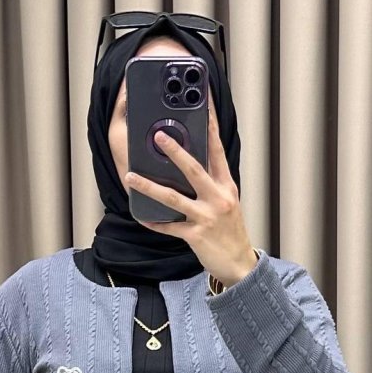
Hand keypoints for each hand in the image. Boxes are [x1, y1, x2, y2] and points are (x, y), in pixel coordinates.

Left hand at [124, 101, 257, 288]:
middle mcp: (217, 199)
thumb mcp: (228, 203)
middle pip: (194, 170)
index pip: (217, 152)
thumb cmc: (231, 232)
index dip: (210, 129)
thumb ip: (212, 184)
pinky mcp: (195, 235)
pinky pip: (169, 227)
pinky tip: (141, 217)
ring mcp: (206, 217)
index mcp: (226, 187)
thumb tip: (189, 165)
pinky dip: (154, 223)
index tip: (203, 108)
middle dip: (175, 151)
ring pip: (173, 198)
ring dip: (149, 186)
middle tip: (159, 136)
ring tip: (131, 176)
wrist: (240, 264)